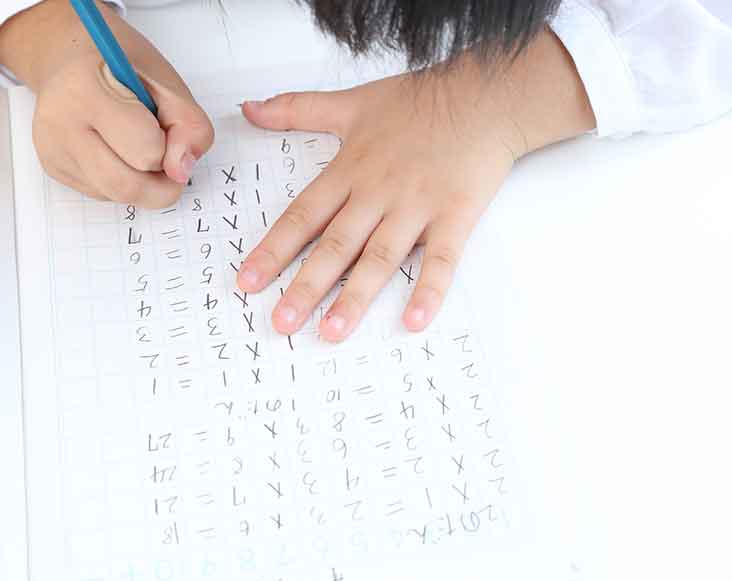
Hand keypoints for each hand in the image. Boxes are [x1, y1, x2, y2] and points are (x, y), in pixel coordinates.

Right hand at [0, 0, 212, 206]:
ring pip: (116, 196)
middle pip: (127, 186)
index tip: (164, 126)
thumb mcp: (167, 83)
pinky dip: (123, 182)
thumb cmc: (121, 68)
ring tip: (142, 149)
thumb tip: (180, 171)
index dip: (168, 146)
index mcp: (85, 91)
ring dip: (143, 185)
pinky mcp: (53, 168)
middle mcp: (59, 123)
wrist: (71, 58)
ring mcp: (51, 150)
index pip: (146, 151)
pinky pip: (103, 194)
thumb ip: (189, 125)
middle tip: (169, 158)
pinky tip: (117, 151)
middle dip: (161, 182)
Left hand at [237, 30, 594, 340]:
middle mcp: (378, 194)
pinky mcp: (454, 217)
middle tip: (282, 323)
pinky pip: (441, 259)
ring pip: (380, 258)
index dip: (273, 250)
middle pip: (336, 245)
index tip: (248, 281)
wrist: (482, 97)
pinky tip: (414, 320)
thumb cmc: (419, 101)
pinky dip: (429, 290)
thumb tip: (249, 108)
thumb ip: (296, 109)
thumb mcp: (351, 101)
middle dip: (305, 286)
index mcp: (350, 170)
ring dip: (355, 297)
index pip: (302, 216)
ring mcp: (417, 207)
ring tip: (332, 332)